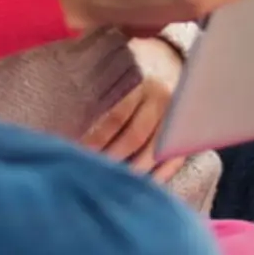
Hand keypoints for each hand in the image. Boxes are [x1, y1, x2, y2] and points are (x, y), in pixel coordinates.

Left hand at [79, 36, 187, 182]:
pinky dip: (157, 178)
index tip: (76, 153)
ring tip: (111, 187)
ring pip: (154, 153)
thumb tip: (67, 127)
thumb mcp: (114, 78)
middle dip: (111, 159)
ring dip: (131, 173)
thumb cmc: (127, 79)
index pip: (115, 117)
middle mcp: (160, 99)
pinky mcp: (186, 136)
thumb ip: (97, 96)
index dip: (96, 139)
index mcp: (138, 84)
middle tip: (91, 176)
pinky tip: (139, 189)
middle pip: (134, 137)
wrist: (168, 65)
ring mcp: (175, 118)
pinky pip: (173, 162)